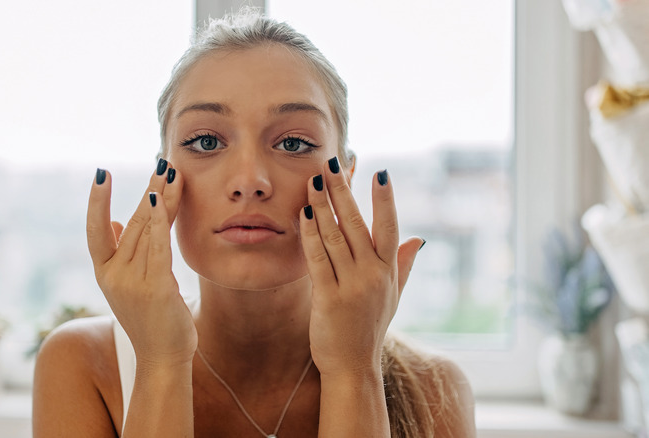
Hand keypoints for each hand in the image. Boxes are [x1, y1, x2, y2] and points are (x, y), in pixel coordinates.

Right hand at [86, 162, 196, 366]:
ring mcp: (132, 282)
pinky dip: (159, 221)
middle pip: (133, 222)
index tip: (101, 173)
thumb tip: (118, 220)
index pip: (95, 230)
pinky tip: (161, 199)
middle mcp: (113, 275)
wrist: (161, 358)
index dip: (96, 201)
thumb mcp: (130, 284)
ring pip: (148, 229)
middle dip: (149, 190)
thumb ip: (123, 252)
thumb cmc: (150, 319)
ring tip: (171, 172)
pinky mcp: (155, 288)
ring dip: (161, 197)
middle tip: (162, 163)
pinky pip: (157, 246)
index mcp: (105, 272)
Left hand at [300, 157, 423, 376]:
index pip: (390, 227)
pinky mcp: (328, 298)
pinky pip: (317, 258)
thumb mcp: (393, 297)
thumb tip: (419, 239)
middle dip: (344, 191)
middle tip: (332, 164)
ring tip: (314, 180)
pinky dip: (310, 234)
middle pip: (357, 224)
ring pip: (335, 236)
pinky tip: (303, 214)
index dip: (386, 200)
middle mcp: (372, 275)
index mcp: (388, 272)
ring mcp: (351, 286)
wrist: (353, 367)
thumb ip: (404, 265)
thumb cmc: (370, 329)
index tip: (381, 172)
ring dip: (323, 205)